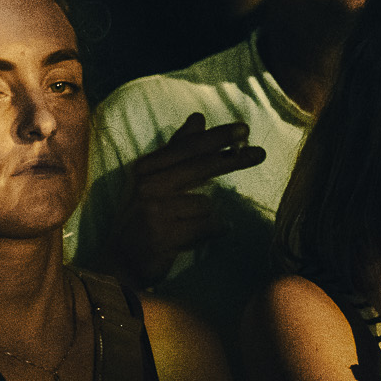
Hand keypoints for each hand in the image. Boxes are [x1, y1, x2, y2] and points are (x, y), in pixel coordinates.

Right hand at [107, 113, 266, 287]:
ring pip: (205, 203)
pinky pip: (207, 227)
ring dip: (207, 216)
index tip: (243, 130)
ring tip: (189, 226)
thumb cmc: (142, 217)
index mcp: (145, 169)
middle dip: (231, 160)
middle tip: (260, 154)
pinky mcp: (164, 234)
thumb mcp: (152, 180)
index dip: (215, 138)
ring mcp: (154, 210)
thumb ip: (176, 150)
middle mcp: (147, 185)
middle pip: (198, 167)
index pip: (186, 148)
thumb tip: (197, 118)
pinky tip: (204, 235)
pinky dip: (213, 231)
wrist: (120, 262)